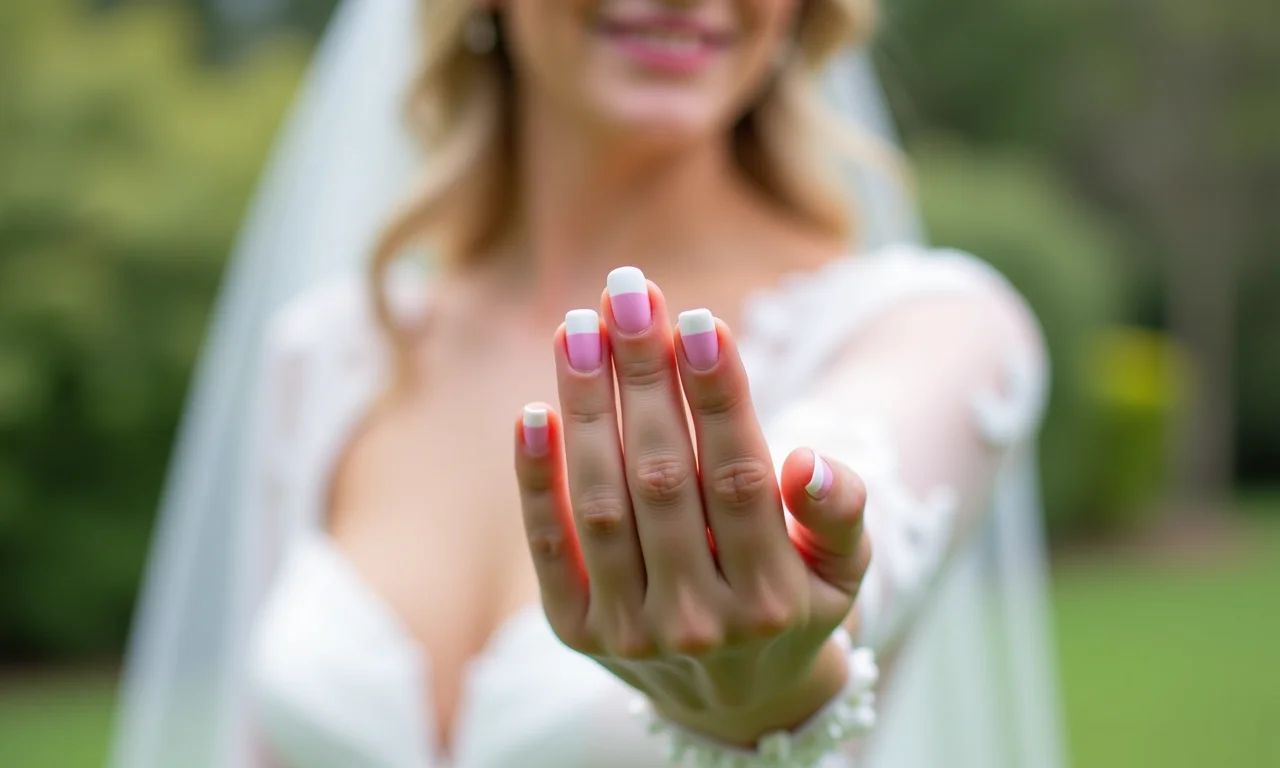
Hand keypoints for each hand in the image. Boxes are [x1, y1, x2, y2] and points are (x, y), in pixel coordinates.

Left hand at [514, 268, 871, 744]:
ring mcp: (630, 630)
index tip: (696, 318)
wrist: (734, 695)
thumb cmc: (793, 602)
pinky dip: (535, 480)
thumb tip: (808, 461)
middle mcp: (699, 620)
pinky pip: (548, 547)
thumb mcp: (843, 567)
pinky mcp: (575, 630)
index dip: (716, 395)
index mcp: (773, 597)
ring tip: (578, 326)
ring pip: (601, 502)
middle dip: (641, 375)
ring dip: (585, 407)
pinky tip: (532, 411)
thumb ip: (839, 513)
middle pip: (662, 477)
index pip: (738, 478)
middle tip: (626, 292)